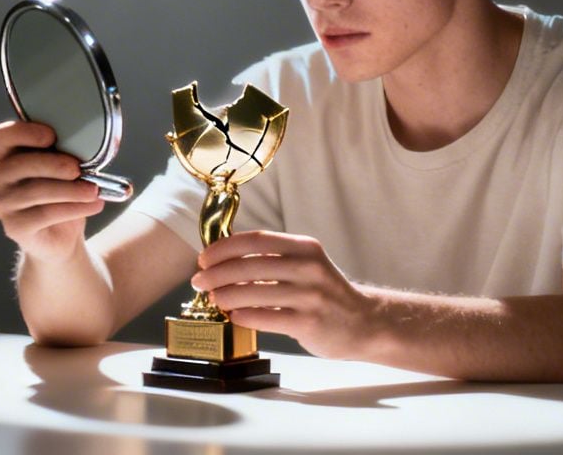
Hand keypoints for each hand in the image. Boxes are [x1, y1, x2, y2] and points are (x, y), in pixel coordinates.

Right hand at [0, 120, 101, 263]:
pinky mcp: (14, 227)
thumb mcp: (67, 165)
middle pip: (19, 164)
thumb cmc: (63, 190)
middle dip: (53, 164)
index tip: (52, 136)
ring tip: (94, 191)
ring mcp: (2, 204)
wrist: (63, 235)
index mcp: (8, 154)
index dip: (25, 133)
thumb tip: (98, 144)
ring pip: (34, 191)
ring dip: (70, 189)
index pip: (3, 136)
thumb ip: (71, 151)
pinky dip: (74, 208)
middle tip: (78, 169)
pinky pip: (44, 214)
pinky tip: (94, 205)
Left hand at [194, 231, 375, 359]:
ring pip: (253, 291)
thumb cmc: (325, 294)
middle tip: (199, 281)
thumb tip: (225, 262)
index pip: (256, 240)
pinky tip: (233, 315)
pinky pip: (264, 317)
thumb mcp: (306, 266)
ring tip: (213, 298)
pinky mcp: (307, 322)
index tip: (205, 257)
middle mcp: (309, 267)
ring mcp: (310, 295)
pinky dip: (243, 315)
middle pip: (250, 265)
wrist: (363, 322)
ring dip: (225, 295)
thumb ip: (274, 261)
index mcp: (305, 248)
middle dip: (216, 272)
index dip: (225, 247)